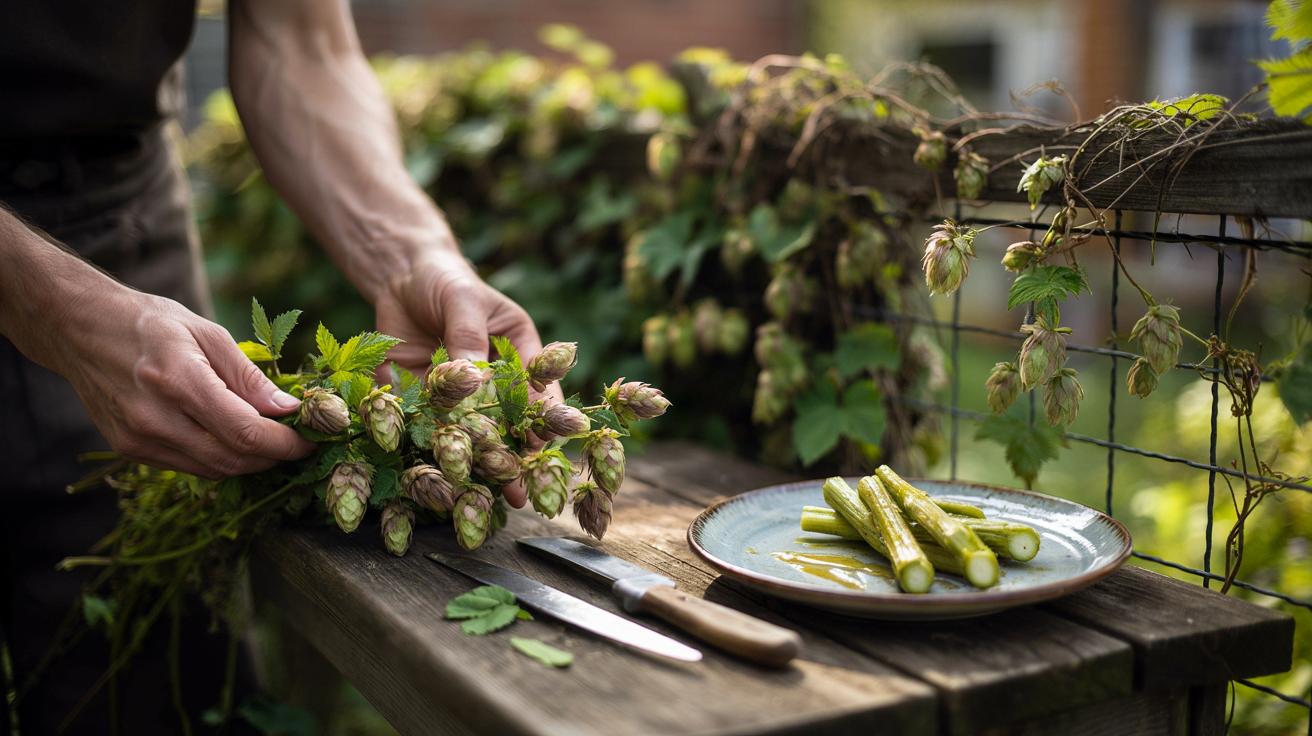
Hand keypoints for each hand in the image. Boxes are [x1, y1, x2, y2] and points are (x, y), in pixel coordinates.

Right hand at [44, 285, 315, 478]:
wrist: (81, 329)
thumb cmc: (151, 323)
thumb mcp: (208, 333)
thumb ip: (249, 377)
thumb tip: (288, 409)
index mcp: (177, 379)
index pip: (245, 431)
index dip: (286, 443)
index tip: (312, 439)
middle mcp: (154, 416)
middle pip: (233, 458)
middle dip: (275, 456)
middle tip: (300, 441)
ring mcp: (138, 438)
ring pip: (213, 470)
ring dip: (251, 462)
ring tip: (273, 441)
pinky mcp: (129, 450)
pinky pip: (190, 467)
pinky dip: (221, 460)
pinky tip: (236, 440)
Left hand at [374, 248, 562, 507]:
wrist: (399, 276)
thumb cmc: (445, 281)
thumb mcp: (462, 301)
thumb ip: (468, 337)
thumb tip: (475, 378)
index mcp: (521, 355)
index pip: (538, 393)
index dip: (542, 421)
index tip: (541, 446)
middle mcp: (495, 382)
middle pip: (507, 425)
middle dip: (511, 457)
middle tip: (517, 492)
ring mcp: (460, 398)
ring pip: (470, 437)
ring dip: (474, 467)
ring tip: (481, 499)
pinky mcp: (422, 404)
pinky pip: (427, 433)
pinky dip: (428, 456)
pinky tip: (431, 481)